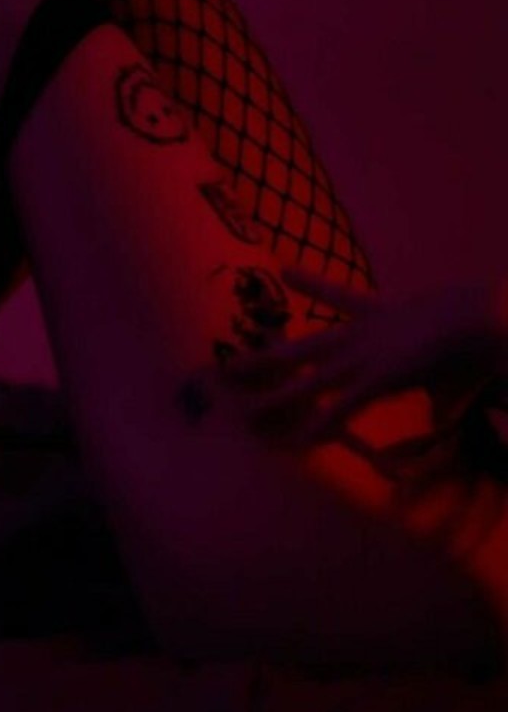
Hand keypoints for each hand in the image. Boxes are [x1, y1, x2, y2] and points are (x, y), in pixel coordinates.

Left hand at [226, 267, 507, 445]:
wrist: (485, 317)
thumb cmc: (476, 335)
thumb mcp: (452, 359)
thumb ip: (439, 389)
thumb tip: (440, 409)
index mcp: (382, 316)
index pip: (340, 297)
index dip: (311, 282)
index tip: (286, 269)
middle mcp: (364, 334)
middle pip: (305, 346)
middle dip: (268, 357)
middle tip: (228, 367)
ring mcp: (367, 354)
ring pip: (309, 373)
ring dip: (272, 386)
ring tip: (238, 392)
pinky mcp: (378, 376)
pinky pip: (342, 407)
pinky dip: (321, 426)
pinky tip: (294, 442)